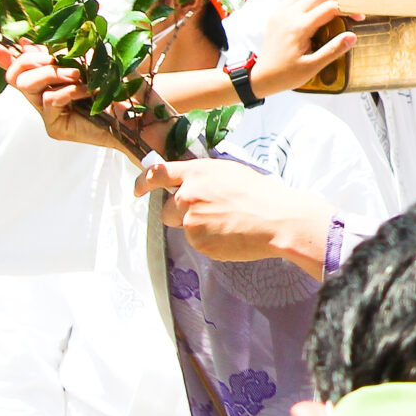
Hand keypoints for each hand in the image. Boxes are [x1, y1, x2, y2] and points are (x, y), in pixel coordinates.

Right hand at [0, 41, 158, 159]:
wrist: (141, 113)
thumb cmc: (119, 84)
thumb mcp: (89, 60)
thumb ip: (61, 51)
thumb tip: (31, 40)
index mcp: (48, 80)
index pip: (18, 68)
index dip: (2, 57)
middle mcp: (43, 97)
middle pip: (16, 76)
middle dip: (31, 60)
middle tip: (52, 58)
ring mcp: (48, 114)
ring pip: (29, 87)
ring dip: (53, 73)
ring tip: (77, 73)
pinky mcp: (55, 127)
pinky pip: (49, 100)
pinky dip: (68, 90)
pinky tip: (86, 89)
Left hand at [135, 157, 332, 274]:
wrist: (277, 219)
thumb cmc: (261, 194)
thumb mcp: (229, 173)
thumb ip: (203, 178)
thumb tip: (189, 186)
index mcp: (197, 173)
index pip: (158, 174)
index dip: (143, 182)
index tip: (138, 188)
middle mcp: (188, 195)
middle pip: (166, 209)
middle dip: (179, 214)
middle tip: (206, 215)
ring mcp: (191, 220)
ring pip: (183, 228)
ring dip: (198, 228)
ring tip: (226, 224)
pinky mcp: (199, 242)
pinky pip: (197, 243)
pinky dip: (210, 242)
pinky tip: (230, 235)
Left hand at [252, 0, 356, 96]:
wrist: (261, 77)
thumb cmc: (286, 74)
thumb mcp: (312, 67)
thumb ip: (333, 50)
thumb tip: (352, 36)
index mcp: (300, 27)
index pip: (330, 7)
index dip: (348, 9)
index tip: (359, 17)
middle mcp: (289, 15)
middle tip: (349, 11)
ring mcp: (281, 12)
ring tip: (333, 10)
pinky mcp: (277, 14)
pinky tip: (315, 10)